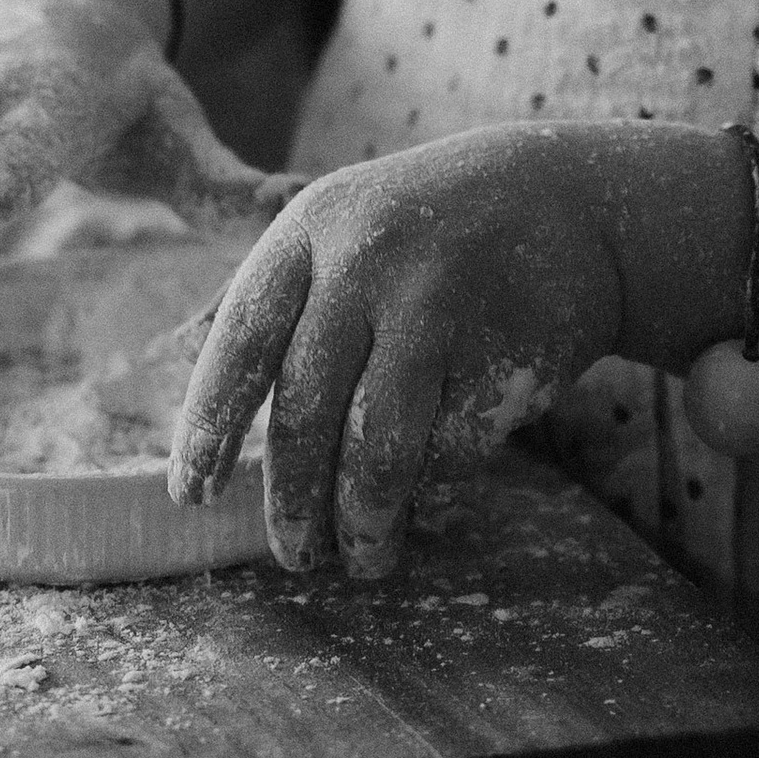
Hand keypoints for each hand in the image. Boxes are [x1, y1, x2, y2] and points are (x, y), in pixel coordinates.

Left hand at [169, 128, 634, 579]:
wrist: (567, 199)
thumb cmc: (423, 233)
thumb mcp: (340, 231)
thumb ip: (276, 310)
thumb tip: (193, 414)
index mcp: (309, 233)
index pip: (242, 345)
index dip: (210, 427)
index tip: (191, 495)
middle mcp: (366, 262)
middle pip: (306, 411)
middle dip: (293, 502)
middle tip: (293, 558)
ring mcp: (437, 304)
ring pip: (377, 450)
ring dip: (363, 522)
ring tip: (363, 557)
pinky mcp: (502, 351)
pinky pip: (451, 452)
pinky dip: (435, 489)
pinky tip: (430, 498)